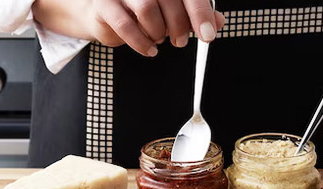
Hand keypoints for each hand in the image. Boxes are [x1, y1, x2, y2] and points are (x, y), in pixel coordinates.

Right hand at [86, 0, 224, 55]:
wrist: (104, 13)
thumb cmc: (140, 10)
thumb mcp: (173, 12)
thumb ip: (195, 15)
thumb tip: (218, 22)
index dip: (201, 14)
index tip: (208, 35)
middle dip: (179, 27)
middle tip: (180, 41)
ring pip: (147, 9)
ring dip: (158, 32)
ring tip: (158, 39)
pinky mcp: (105, 5)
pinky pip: (125, 25)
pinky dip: (141, 43)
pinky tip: (149, 49)